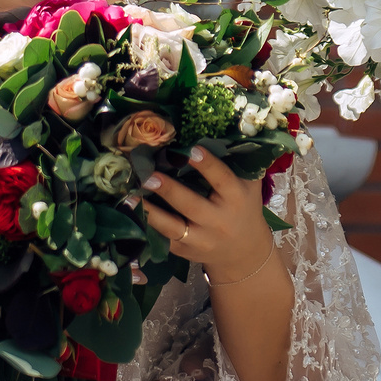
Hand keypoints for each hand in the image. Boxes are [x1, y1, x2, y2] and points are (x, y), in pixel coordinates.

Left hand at [139, 146, 274, 286]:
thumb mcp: (249, 185)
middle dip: (169, 190)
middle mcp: (218, 221)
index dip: (207, 165)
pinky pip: (164, 240)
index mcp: (236, 199)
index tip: (191, 150)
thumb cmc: (244, 207)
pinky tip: (132, 214)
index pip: (222, 180)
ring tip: (130, 197)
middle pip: (191, 205)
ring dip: (150, 213)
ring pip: (173, 228)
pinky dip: (148, 227)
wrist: (244, 251)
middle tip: (149, 176)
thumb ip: (238, 162)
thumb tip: (223, 129)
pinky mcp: (186, 251)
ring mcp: (201, 239)